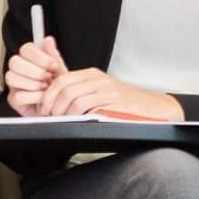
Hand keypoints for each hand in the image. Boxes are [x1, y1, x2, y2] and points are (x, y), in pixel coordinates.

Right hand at [3, 35, 67, 115]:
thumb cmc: (58, 89)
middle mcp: (20, 71)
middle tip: (48, 77)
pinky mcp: (14, 100)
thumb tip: (47, 40)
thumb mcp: (60, 71)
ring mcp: (15, 85)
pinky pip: (18, 95)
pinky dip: (34, 97)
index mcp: (30, 60)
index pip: (25, 49)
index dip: (39, 56)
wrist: (60, 109)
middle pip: (14, 62)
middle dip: (35, 70)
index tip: (52, 64)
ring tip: (46, 88)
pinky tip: (43, 97)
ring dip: (33, 83)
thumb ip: (54, 56)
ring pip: (12, 77)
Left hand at [38, 68, 182, 119]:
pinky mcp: (115, 104)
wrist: (153, 108)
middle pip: (64, 89)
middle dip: (52, 107)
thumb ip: (77, 88)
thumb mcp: (99, 89)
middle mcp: (99, 80)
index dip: (48, 96)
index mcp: (92, 75)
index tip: (44, 110)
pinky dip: (80, 119)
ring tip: (64, 122)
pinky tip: (80, 123)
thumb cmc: (124, 103)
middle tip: (51, 118)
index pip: (61, 80)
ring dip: (64, 115)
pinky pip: (90, 110)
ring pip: (74, 100)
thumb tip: (52, 92)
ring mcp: (108, 91)